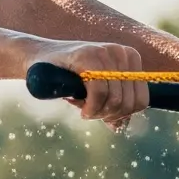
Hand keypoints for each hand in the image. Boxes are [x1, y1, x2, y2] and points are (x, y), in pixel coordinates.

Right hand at [29, 40, 149, 127]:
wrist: (37, 59)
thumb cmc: (69, 76)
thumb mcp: (96, 91)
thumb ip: (112, 106)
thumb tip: (121, 127)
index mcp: (131, 58)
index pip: (141, 101)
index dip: (122, 115)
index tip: (104, 115)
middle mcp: (122, 52)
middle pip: (129, 102)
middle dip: (109, 116)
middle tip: (91, 114)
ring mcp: (106, 52)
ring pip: (115, 99)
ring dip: (98, 113)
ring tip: (85, 111)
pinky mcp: (88, 56)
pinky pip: (99, 92)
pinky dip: (91, 108)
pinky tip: (82, 110)